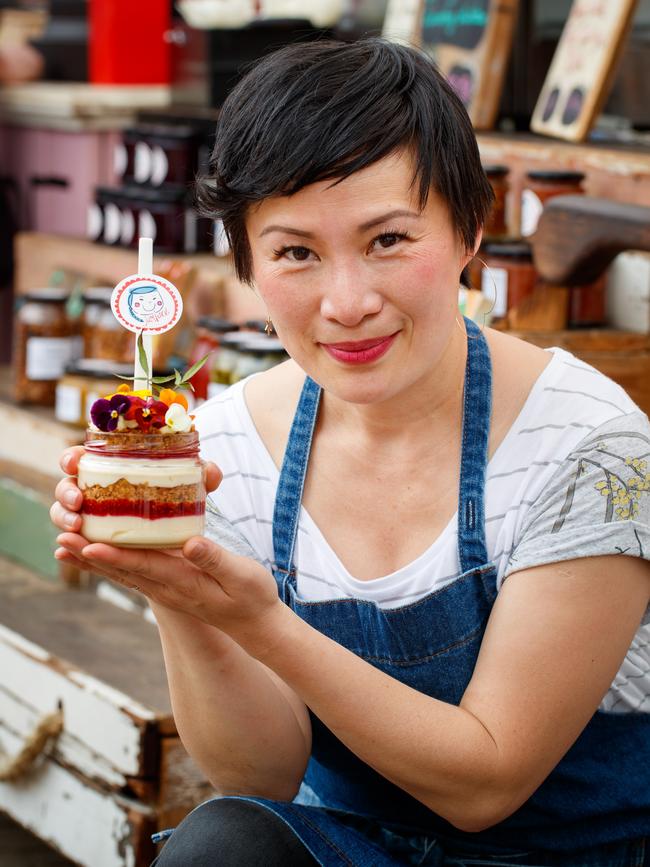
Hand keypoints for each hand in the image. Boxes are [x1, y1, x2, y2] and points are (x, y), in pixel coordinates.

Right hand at [50, 445, 221, 548]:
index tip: (75, 462)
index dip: (71, 458)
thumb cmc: (179, 502)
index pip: (81, 458)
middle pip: (67, 487)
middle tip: (79, 502)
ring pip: (65, 517)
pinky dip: (68, 551)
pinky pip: (77, 548)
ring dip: (64, 520)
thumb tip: (210, 472)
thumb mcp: (193, 489)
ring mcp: (94, 521)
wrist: (182, 540)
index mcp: (111, 470)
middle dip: (66, 492)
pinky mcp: (99, 546)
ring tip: (77, 527)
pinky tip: (60, 554)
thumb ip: (202, 478)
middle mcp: (96, 494)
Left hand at [52, 447, 285, 654]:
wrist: (255, 625)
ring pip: (122, 574)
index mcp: (184, 582)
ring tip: (63, 548)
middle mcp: (168, 589)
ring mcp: (165, 591)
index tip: (88, 546)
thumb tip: (189, 543)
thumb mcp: (242, 575)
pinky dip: (109, 564)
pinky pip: (132, 575)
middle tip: (60, 541)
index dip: (115, 556)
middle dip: (90, 556)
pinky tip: (94, 556)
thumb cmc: (252, 597)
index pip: (143, 566)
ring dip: (92, 561)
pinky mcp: (168, 587)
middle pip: (122, 571)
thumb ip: (215, 559)